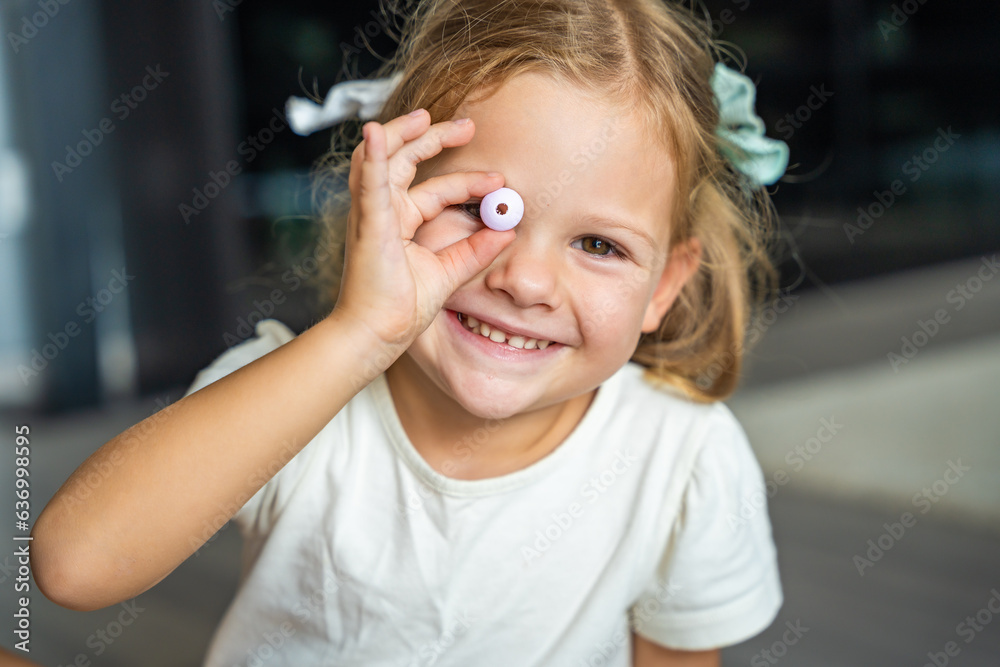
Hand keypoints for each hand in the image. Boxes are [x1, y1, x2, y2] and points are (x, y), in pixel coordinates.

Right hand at [333, 109, 515, 347]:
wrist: (377, 334)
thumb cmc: (401, 308)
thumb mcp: (449, 273)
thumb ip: (475, 251)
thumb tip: (507, 231)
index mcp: (398, 222)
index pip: (436, 190)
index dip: (467, 182)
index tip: (499, 181)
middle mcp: (382, 212)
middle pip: (406, 161)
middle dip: (434, 138)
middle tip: (467, 125)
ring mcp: (371, 214)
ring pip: (383, 159)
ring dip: (402, 133)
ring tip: (425, 116)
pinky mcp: (367, 223)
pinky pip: (369, 183)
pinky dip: (374, 156)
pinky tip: (377, 132)